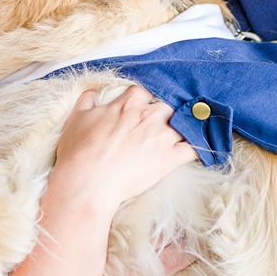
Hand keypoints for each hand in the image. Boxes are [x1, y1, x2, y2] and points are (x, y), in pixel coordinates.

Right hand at [48, 87, 197, 220]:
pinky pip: (193, 149)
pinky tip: (199, 149)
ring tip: (185, 133)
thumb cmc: (78, 152)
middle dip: (166, 112)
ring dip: (184, 127)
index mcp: (128, 104)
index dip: (143, 100)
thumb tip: (93, 92)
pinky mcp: (170, 158)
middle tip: (162, 122)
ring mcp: (162, 137)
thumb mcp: (76, 118)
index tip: (142, 107)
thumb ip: (87, 100)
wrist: (87, 183)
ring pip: (184, 124)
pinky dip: (198, 148)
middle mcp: (149, 116)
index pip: (143, 92)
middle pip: (168, 105)